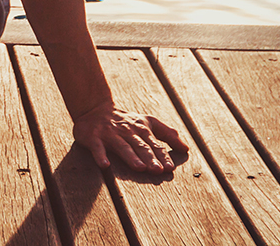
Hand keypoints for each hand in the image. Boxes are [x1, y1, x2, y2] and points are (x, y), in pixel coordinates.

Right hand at [73, 104, 187, 171]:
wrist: (94, 108)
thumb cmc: (125, 120)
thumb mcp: (148, 122)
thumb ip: (167, 134)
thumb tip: (186, 148)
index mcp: (141, 129)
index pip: (154, 144)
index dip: (162, 155)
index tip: (169, 167)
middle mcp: (127, 131)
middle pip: (140, 146)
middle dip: (149, 158)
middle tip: (157, 170)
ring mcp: (110, 134)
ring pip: (122, 146)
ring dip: (131, 157)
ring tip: (139, 168)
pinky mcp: (94, 137)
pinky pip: (97, 148)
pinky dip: (100, 156)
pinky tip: (105, 164)